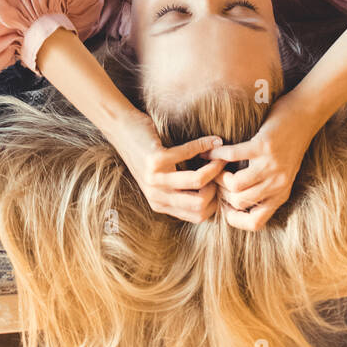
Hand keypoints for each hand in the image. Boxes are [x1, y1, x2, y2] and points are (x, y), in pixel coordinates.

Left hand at [110, 111, 224, 224]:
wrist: (121, 130)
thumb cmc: (146, 152)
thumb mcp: (162, 177)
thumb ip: (181, 187)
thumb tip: (216, 189)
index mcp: (161, 204)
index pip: (198, 216)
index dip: (216, 203)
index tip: (224, 187)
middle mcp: (156, 196)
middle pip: (200, 205)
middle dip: (218, 189)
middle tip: (224, 172)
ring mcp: (155, 180)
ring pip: (197, 181)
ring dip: (214, 167)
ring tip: (222, 157)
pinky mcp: (155, 160)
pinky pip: (189, 154)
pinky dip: (204, 146)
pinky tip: (213, 140)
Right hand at [210, 91, 314, 230]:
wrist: (306, 115)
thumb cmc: (290, 143)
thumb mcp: (282, 173)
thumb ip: (265, 187)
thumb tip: (236, 199)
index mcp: (281, 194)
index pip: (255, 223)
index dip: (234, 219)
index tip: (222, 206)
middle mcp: (277, 184)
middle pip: (239, 202)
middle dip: (221, 192)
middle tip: (214, 178)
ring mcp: (271, 166)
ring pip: (234, 185)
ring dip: (218, 175)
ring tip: (214, 166)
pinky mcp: (263, 146)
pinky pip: (232, 156)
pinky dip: (217, 154)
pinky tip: (211, 151)